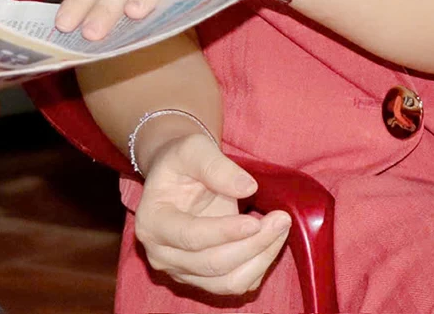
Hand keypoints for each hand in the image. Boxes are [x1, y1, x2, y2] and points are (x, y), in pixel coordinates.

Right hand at [134, 129, 289, 298]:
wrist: (178, 175)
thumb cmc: (182, 160)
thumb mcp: (193, 149)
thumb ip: (216, 166)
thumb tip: (247, 187)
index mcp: (151, 222)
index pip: (189, 237)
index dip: (224, 232)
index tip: (255, 221)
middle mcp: (161, 254)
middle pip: (213, 263)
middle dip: (252, 244)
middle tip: (281, 219)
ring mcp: (182, 272)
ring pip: (228, 281)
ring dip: (261, 258)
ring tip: (280, 227)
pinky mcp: (203, 280)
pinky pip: (237, 284)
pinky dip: (260, 266)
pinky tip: (271, 240)